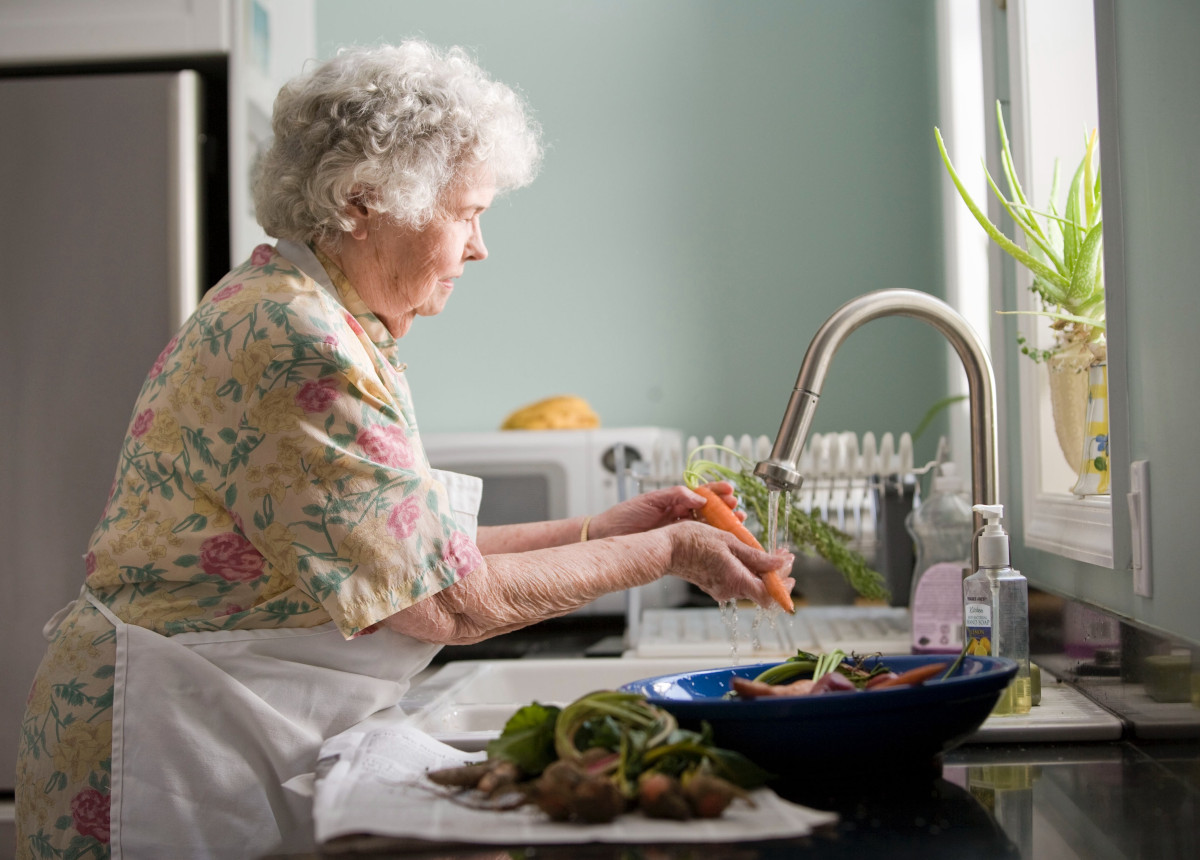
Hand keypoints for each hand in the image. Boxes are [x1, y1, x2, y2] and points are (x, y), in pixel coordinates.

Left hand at [588, 481, 744, 538]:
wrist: (607, 536)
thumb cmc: (624, 516)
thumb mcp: (650, 500)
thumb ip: (675, 496)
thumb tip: (699, 497)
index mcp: (673, 500)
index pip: (700, 493)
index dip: (716, 491)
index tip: (730, 491)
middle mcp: (678, 515)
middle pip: (709, 510)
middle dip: (725, 508)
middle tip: (738, 510)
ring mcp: (678, 530)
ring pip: (707, 526)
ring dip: (723, 524)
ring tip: (737, 523)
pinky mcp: (675, 545)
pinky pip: (697, 541)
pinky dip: (711, 540)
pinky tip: (722, 541)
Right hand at [665, 520, 795, 608]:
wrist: (665, 548)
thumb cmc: (693, 540)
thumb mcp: (729, 541)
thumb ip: (756, 556)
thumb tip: (779, 564)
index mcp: (736, 580)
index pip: (769, 595)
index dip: (784, 585)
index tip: (789, 565)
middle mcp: (729, 590)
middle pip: (762, 589)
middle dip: (776, 574)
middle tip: (782, 556)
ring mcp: (720, 589)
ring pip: (750, 584)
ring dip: (762, 570)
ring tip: (766, 552)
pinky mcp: (713, 585)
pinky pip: (737, 581)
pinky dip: (747, 570)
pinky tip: (747, 555)